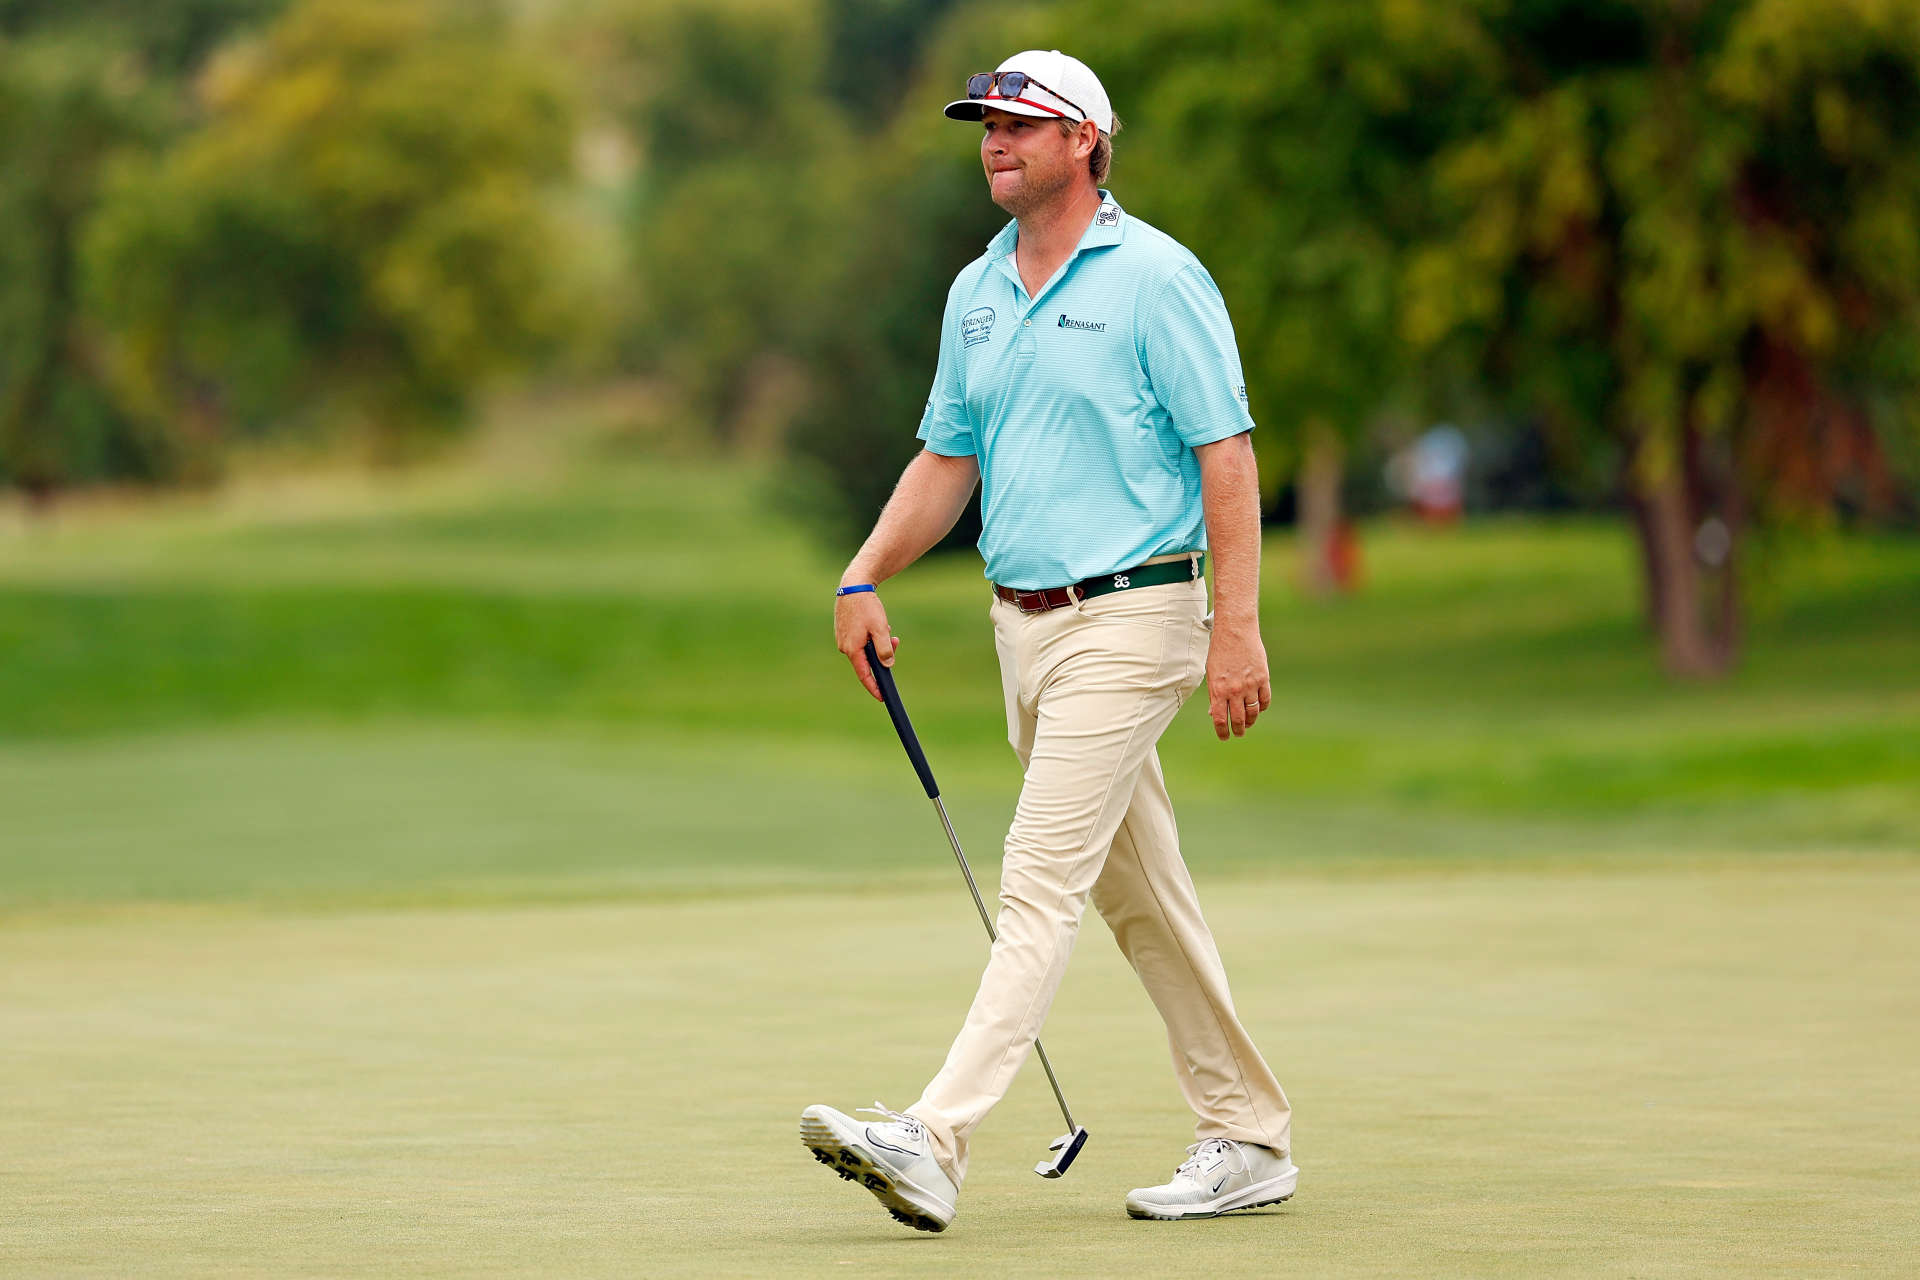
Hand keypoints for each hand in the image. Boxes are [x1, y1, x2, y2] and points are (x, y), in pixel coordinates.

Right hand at [835, 589, 899, 700]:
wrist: (853, 586)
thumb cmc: (866, 606)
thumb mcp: (880, 628)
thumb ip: (884, 648)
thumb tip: (888, 664)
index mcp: (852, 649)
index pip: (864, 675)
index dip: (874, 687)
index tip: (883, 697)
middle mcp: (845, 647)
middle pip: (867, 662)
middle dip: (883, 655)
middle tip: (895, 641)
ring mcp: (843, 639)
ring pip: (865, 650)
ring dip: (878, 644)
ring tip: (885, 627)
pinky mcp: (845, 632)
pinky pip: (861, 642)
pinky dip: (872, 638)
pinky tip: (877, 625)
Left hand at [1205, 620, 1270, 739]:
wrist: (1235, 631)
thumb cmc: (1220, 651)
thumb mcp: (1211, 673)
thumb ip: (1214, 694)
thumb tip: (1214, 713)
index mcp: (1217, 689)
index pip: (1220, 719)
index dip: (1222, 732)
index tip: (1224, 737)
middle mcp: (1234, 690)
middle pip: (1238, 719)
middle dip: (1238, 730)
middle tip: (1238, 733)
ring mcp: (1249, 684)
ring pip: (1253, 712)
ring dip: (1250, 721)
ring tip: (1248, 723)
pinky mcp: (1263, 678)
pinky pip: (1265, 700)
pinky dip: (1262, 707)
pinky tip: (1258, 708)